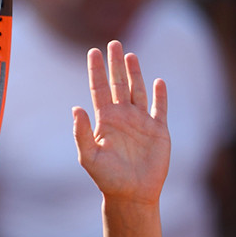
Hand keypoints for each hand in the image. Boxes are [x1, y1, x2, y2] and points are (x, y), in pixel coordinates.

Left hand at [73, 40, 169, 205]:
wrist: (131, 194)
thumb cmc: (107, 178)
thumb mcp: (88, 156)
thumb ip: (81, 133)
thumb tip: (75, 108)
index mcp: (104, 120)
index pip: (98, 89)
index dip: (95, 70)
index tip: (93, 51)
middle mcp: (122, 117)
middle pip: (118, 83)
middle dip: (115, 64)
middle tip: (113, 42)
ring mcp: (141, 122)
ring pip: (137, 91)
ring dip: (135, 73)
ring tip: (130, 55)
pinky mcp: (158, 130)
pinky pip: (160, 108)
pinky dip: (160, 95)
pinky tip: (158, 81)